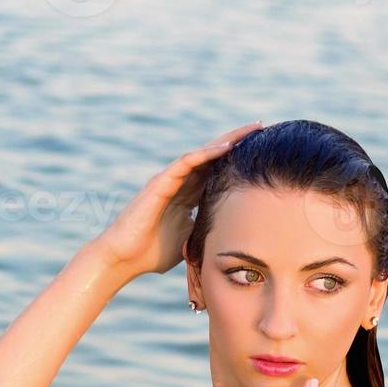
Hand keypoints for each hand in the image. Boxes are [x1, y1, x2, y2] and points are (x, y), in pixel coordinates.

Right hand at [92, 121, 262, 277]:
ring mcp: (169, 181)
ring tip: (251, 130)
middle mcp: (180, 183)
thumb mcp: (189, 240)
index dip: (238, 161)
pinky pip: (186, 162)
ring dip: (227, 140)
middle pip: (213, 157)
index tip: (264, 153)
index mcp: (187, 196)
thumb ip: (205, 230)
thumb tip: (230, 235)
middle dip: (238, 142)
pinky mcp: (160, 183)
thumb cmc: (151, 253)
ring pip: (203, 153)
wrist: (123, 258)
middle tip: (263, 128)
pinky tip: (227, 147)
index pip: (217, 172)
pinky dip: (206, 153)